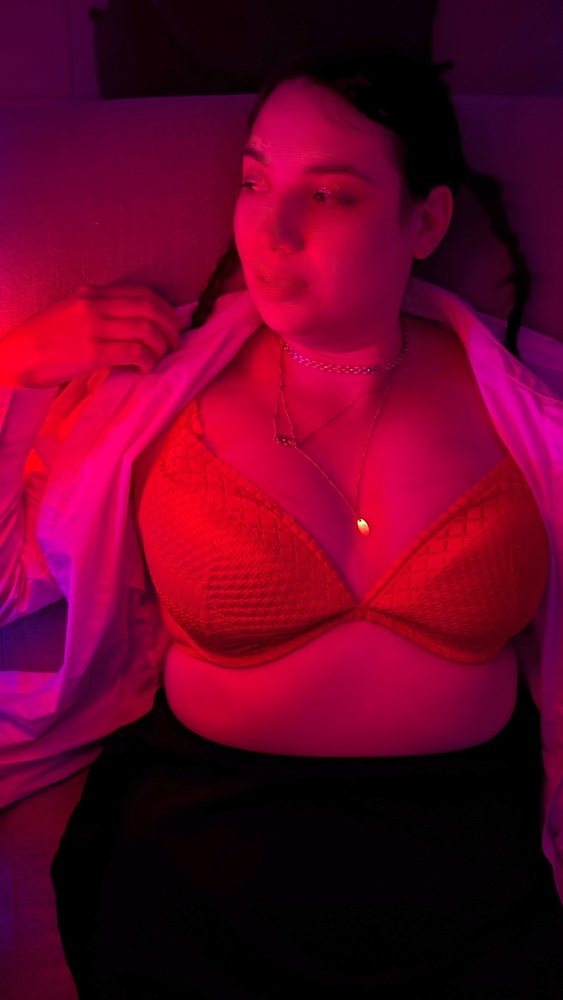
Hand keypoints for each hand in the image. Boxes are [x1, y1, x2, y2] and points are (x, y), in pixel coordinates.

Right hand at [0, 283, 182, 388]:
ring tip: (158, 358)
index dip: (166, 309)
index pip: (142, 294)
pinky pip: (135, 353)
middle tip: (175, 343)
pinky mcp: (93, 352)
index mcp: (93, 293)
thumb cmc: (47, 339)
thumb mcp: (74, 312)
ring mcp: (94, 328)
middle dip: (170, 328)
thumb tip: (137, 323)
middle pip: (150, 310)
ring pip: (147, 330)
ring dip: (161, 346)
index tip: (174, 324)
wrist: (18, 356)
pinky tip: (144, 368)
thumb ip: (102, 311)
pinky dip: (147, 361)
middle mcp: (95, 305)